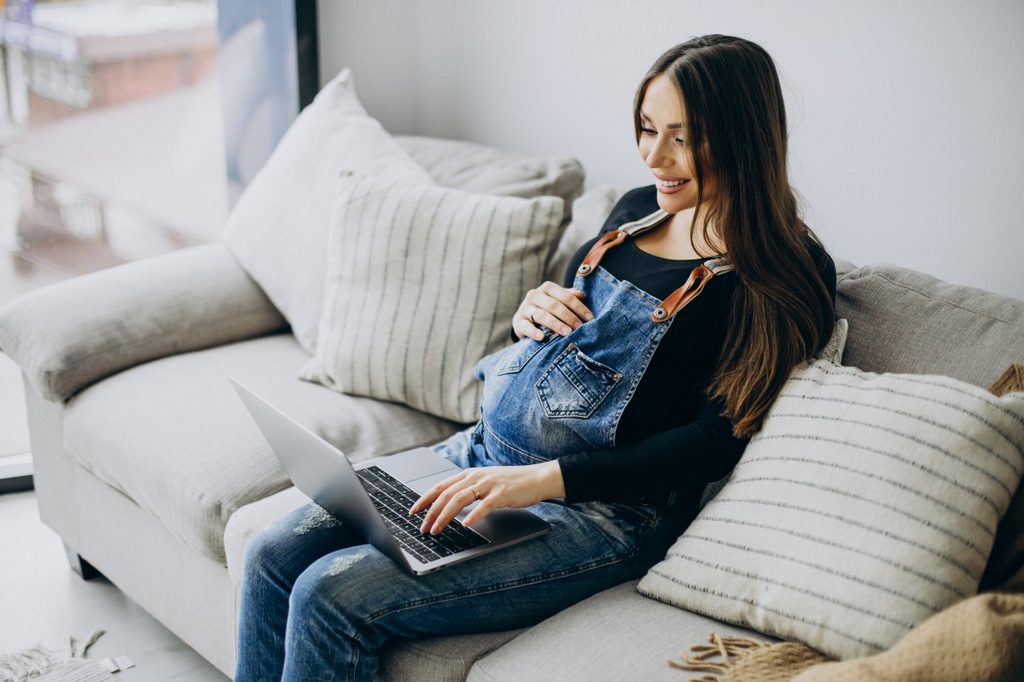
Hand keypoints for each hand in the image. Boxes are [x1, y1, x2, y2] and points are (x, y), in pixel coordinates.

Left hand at [409, 461, 564, 533]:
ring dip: (445, 516)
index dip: (425, 499)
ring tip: (436, 529)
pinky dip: (473, 515)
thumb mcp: (484, 483)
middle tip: (423, 528)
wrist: (536, 478)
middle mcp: (476, 476)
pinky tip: (466, 525)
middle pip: (447, 494)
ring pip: (460, 499)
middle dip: (431, 512)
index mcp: (469, 474)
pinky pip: (484, 505)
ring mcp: (488, 484)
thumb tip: (448, 506)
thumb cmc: (510, 484)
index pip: (441, 486)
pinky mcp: (502, 493)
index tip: (413, 511)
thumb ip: (467, 490)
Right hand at [513, 281, 593, 340]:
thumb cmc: (548, 310)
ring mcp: (525, 308)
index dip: (579, 307)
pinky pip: (526, 326)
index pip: (566, 296)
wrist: (526, 321)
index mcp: (547, 288)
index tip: (590, 319)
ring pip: (541, 315)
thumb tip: (582, 295)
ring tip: (567, 333)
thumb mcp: (558, 301)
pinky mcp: (518, 322)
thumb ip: (569, 297)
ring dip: (556, 324)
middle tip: (580, 328)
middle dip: (569, 317)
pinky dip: (534, 332)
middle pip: (554, 305)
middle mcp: (534, 295)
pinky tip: (542, 337)